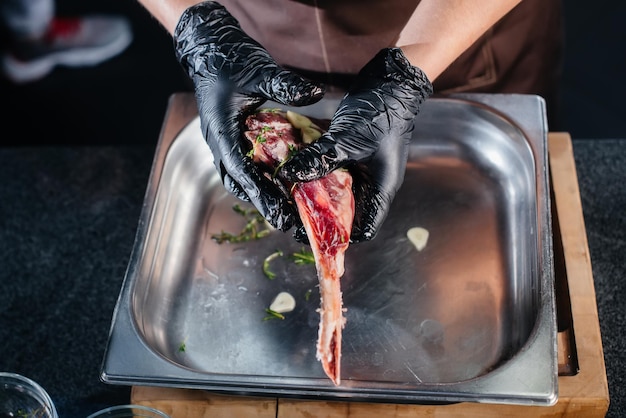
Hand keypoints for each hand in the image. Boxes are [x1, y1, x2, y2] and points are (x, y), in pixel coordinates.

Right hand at [174, 1, 323, 230]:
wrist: (206, 46)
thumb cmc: (228, 58)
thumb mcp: (259, 70)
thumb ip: (284, 85)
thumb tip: (314, 95)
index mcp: (221, 131)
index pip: (240, 170)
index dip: (260, 193)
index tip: (279, 212)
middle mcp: (218, 142)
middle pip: (239, 182)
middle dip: (262, 203)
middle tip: (287, 222)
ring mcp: (221, 141)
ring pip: (238, 178)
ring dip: (259, 194)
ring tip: (285, 210)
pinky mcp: (228, 137)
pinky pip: (242, 165)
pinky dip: (259, 178)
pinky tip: (279, 183)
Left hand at [280, 48, 431, 241]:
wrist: (392, 81)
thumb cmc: (381, 113)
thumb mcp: (348, 140)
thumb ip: (321, 159)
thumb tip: (289, 175)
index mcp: (381, 189)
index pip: (364, 228)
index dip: (341, 237)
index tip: (314, 237)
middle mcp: (372, 184)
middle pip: (347, 213)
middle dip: (322, 217)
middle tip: (294, 216)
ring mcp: (362, 169)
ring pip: (337, 192)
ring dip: (316, 194)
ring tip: (290, 197)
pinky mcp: (352, 154)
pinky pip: (332, 171)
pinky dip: (316, 173)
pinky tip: (296, 172)